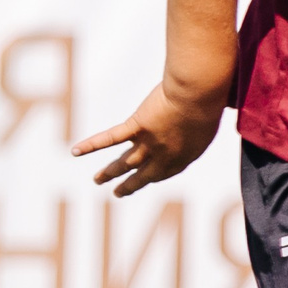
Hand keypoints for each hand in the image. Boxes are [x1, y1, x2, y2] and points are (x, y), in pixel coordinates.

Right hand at [72, 84, 223, 196]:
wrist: (200, 94)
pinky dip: (92, 145)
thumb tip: (208, 110)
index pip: (166, 171)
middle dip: (130, 185)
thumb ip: (203, 120)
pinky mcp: (137, 127)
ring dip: (109, 172)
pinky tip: (76, 151)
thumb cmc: (212, 100)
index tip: (148, 178)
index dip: (155, 175)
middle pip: (143, 175)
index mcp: (185, 156)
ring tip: (97, 179)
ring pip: (124, 163)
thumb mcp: (212, 115)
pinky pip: (111, 138)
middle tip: (118, 193)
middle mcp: (165, 156)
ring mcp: (149, 143)